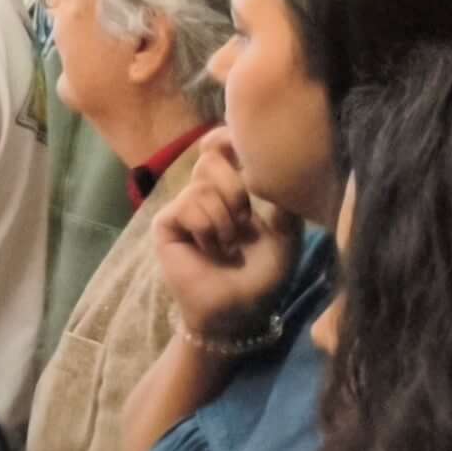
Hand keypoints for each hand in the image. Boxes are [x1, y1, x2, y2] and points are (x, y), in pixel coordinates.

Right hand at [151, 134, 298, 340]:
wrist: (236, 312)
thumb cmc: (261, 278)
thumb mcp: (285, 239)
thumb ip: (284, 204)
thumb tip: (278, 169)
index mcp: (232, 191)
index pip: (219, 148)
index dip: (223, 138)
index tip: (234, 140)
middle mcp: (204, 194)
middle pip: (210, 160)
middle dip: (235, 190)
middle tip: (243, 223)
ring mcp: (182, 207)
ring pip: (203, 188)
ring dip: (225, 222)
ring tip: (227, 247)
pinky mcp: (166, 224)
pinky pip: (189, 208)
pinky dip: (208, 230)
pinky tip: (209, 250)